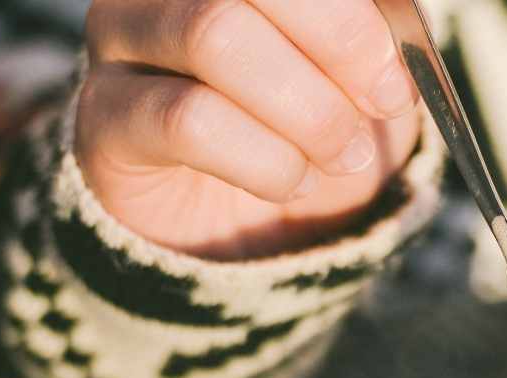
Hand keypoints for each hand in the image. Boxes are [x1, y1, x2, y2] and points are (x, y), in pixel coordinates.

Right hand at [77, 0, 420, 259]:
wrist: (247, 228)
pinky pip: (186, 118)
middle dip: (341, 44)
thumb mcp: (362, 78)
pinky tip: (291, 181)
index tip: (402, 78)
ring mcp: (123, 37)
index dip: (355, 16)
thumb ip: (377, 32)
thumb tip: (401, 23)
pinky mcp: (104, 114)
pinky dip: (263, 159)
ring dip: (307, 110)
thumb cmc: (309, 131)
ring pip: (216, 36)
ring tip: (341, 155)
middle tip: (382, 107)